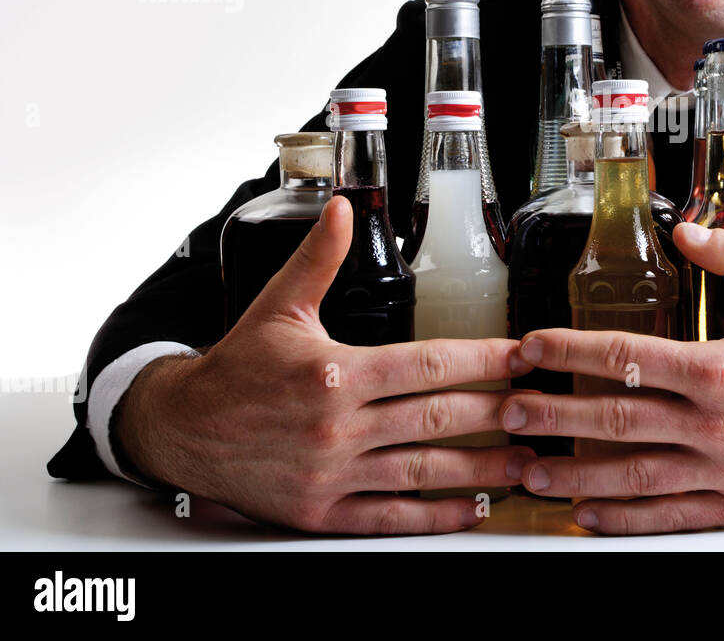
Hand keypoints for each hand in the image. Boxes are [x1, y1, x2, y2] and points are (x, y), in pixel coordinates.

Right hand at [115, 195, 534, 533]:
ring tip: (527, 461)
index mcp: (336, 372)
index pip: (428, 364)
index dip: (484, 360)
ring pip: (424, 471)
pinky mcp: (322, 512)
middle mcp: (338, 426)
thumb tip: (343, 206)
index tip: (524, 357)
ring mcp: (332, 474)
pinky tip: (474, 508)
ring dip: (484, 468)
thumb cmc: (236, 367)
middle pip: (437, 417)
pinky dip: (437, 515)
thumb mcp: (278, 305)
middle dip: (498, 413)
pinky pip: (390, 516)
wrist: (181, 430)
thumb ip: (318, 257)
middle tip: (542, 409)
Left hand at [498, 221, 723, 534]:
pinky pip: (669, 518)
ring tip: (529, 469)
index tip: (531, 348)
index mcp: (719, 370)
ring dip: (574, 474)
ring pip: (633, 476)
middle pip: (616, 420)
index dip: (571, 351)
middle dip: (553, 415)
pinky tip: (587, 515)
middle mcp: (714, 425)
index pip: (628, 357)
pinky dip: (624, 520)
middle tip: (507, 412)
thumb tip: (684, 230)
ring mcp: (722, 472)